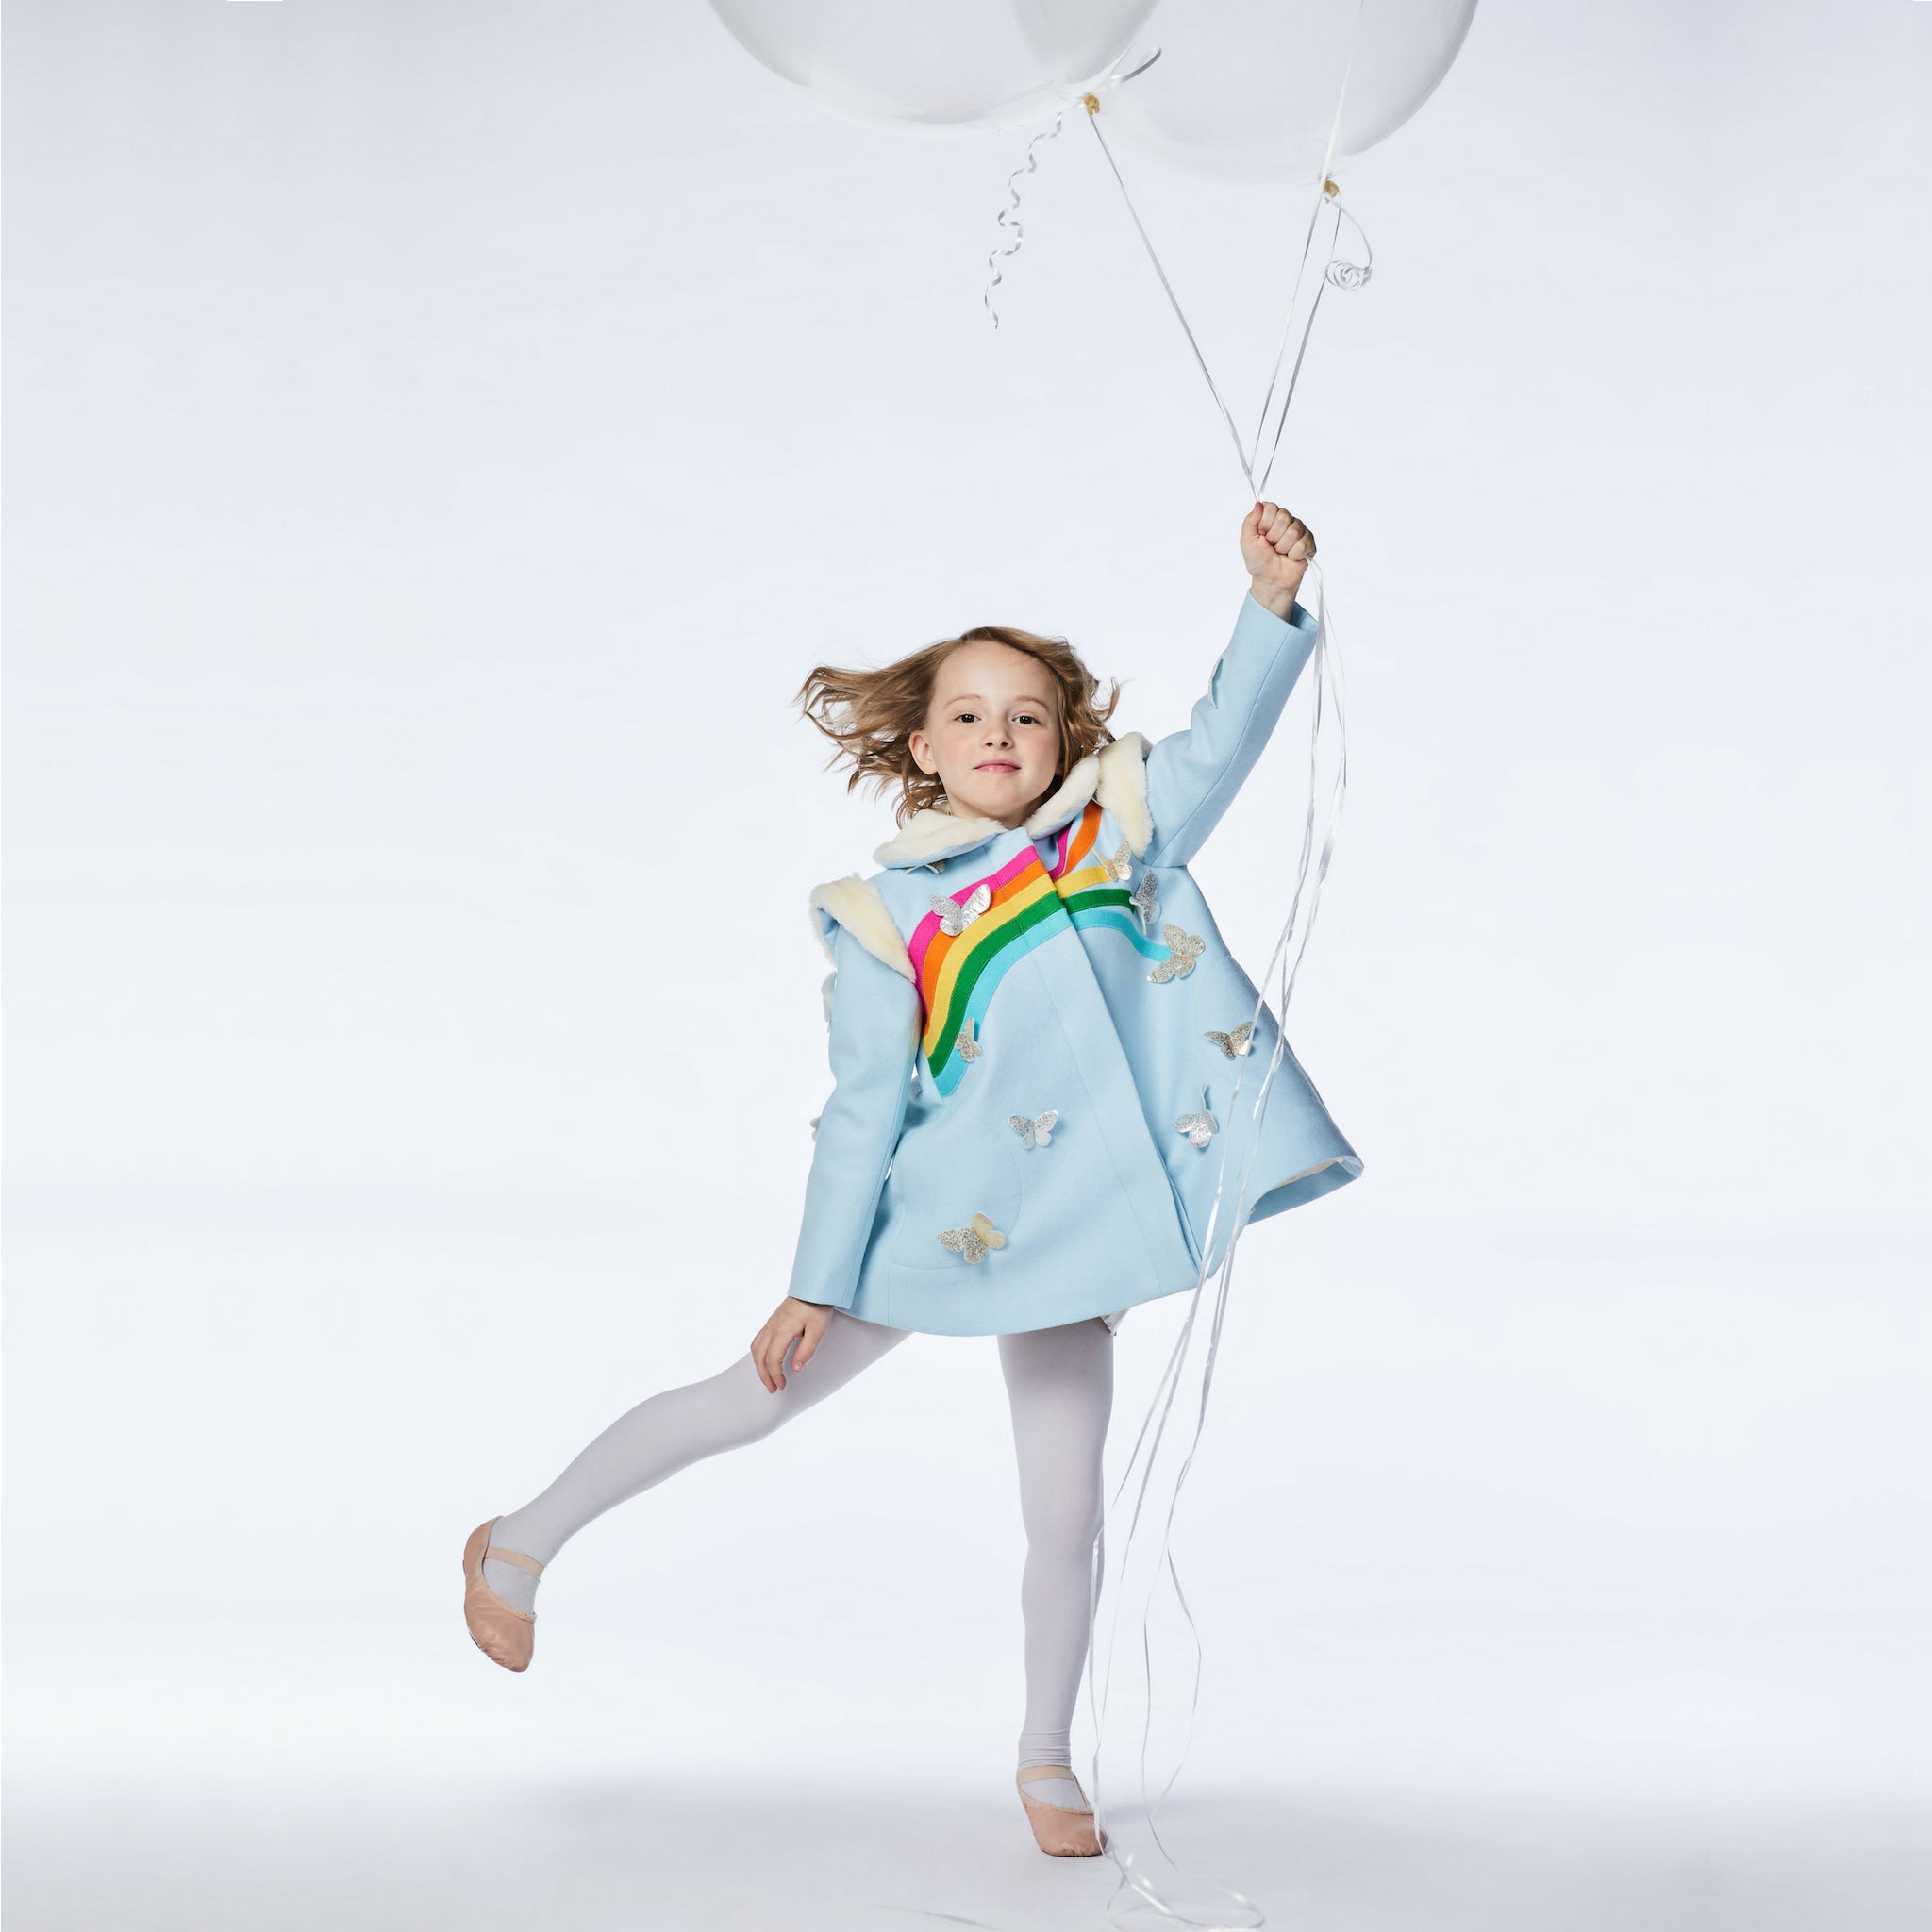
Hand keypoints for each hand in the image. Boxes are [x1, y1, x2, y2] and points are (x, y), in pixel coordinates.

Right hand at [750, 1295, 833, 1392]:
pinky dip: (758, 1354)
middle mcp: (772, 1327)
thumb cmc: (817, 1307)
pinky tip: (765, 1359)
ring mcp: (770, 1323)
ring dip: (759, 1365)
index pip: (772, 1359)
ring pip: (756, 1348)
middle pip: (759, 1356)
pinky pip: (758, 1340)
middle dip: (764, 1375)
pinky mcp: (772, 1321)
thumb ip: (806, 1350)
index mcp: (782, 1330)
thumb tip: (795, 1369)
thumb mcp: (818, 1331)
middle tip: (772, 1388)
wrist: (813, 1287)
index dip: (775, 1375)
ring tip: (767, 1377)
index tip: (782, 1386)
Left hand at [1239, 500, 1316, 617]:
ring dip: (1283, 547)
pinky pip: (1303, 543)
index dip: (1265, 524)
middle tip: (1272, 546)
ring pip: (1294, 531)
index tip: (1262, 536)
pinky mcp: (1309, 542)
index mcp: (1270, 517)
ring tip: (1281, 552)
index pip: (1271, 508)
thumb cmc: (1258, 561)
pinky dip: (1294, 554)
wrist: (1271, 580)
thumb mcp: (1247, 541)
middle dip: (1274, 537)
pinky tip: (1291, 557)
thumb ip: (1250, 521)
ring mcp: (1299, 530)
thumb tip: (1259, 504)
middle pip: (1284, 517)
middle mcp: (1286, 520)